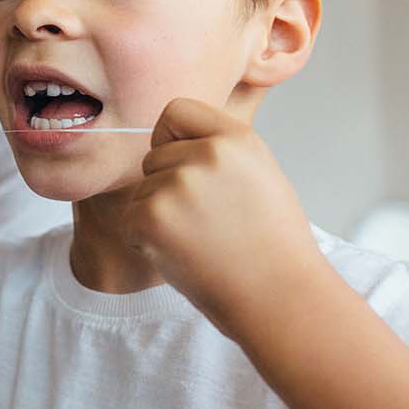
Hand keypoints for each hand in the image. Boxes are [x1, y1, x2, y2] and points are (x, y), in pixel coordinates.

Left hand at [124, 98, 324, 336]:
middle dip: (169, 184)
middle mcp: (205, 155)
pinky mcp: (151, 219)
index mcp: (236, 138)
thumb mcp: (260, 172)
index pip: (176, 111)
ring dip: (159, 215)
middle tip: (208, 220)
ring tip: (202, 240)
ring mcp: (176, 186)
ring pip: (143, 190)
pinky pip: (130, 219)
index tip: (189, 166)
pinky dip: (146, 240)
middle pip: (154, 155)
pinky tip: (184, 254)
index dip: (174, 139)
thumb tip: (176, 136)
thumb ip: (221, 147)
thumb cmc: (272, 243)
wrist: (279, 297)